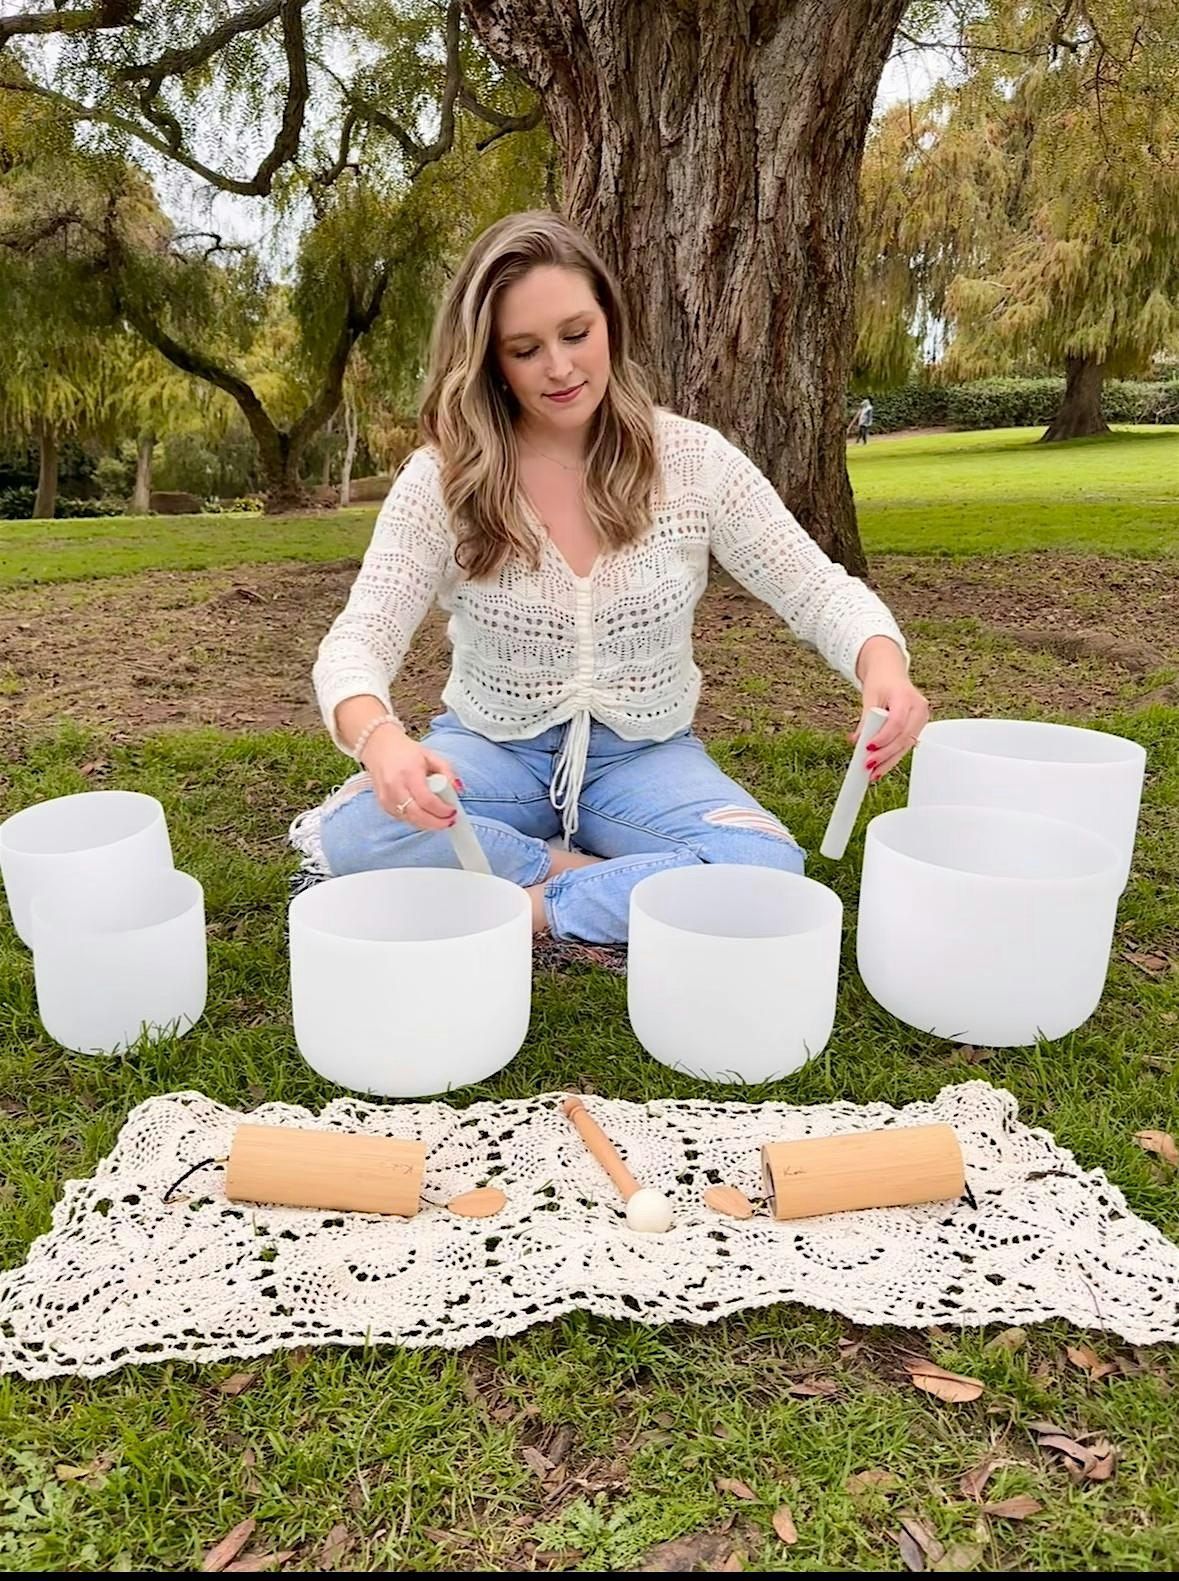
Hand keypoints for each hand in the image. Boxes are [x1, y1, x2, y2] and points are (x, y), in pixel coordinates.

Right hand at [361, 725, 458, 830]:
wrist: (378, 747)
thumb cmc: (406, 752)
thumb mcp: (431, 756)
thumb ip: (447, 771)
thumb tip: (459, 789)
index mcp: (409, 773)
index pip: (427, 800)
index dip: (442, 810)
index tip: (453, 812)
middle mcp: (395, 787)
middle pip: (417, 815)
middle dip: (436, 823)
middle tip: (450, 821)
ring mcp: (386, 798)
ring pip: (410, 820)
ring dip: (428, 823)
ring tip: (441, 819)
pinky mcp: (383, 805)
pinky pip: (403, 818)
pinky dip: (417, 820)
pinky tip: (426, 815)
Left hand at [851, 636, 929, 780]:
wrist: (890, 671)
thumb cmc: (881, 681)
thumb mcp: (869, 697)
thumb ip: (865, 720)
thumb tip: (857, 741)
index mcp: (906, 697)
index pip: (897, 723)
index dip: (883, 738)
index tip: (868, 748)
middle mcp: (918, 708)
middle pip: (903, 737)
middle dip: (885, 755)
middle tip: (868, 766)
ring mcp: (921, 718)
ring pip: (906, 745)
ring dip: (889, 761)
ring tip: (873, 773)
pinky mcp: (918, 726)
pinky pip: (906, 745)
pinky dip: (893, 756)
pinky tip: (882, 767)